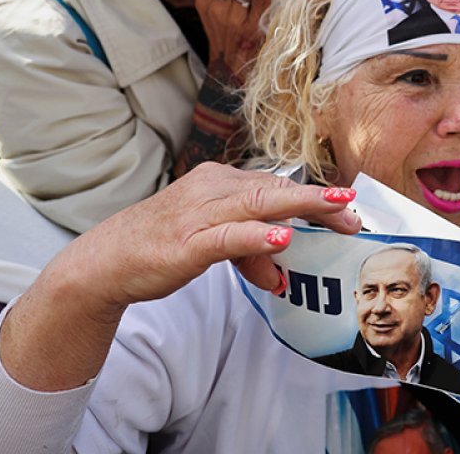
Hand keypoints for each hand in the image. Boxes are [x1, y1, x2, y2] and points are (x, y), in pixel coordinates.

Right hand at [0, 165, 361, 391]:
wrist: (106, 261)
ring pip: (260, 204)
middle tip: (353, 209)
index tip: (346, 208)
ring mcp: (200, 213)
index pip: (275, 185)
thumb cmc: (160, 246)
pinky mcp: (188, 242)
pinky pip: (230, 234)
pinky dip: (259, 235)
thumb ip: (250, 254)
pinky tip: (284, 237)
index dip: (313, 197)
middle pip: (276, 189)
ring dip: (302, 207)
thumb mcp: (213, 246)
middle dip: (318, 200)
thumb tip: (280, 276)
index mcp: (220, 183)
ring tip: (336, 210)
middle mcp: (213, 189)